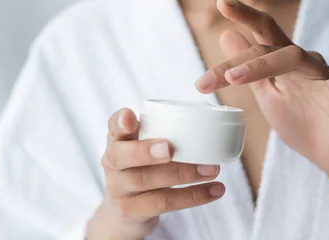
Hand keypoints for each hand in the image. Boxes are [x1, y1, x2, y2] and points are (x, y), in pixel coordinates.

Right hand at [87, 108, 224, 239]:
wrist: (126, 211)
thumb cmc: (144, 168)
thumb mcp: (145, 147)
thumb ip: (162, 132)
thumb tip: (209, 121)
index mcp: (118, 141)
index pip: (114, 126)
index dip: (120, 121)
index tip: (130, 117)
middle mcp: (112, 164)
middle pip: (123, 157)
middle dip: (146, 151)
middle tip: (170, 148)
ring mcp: (118, 190)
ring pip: (145, 181)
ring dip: (183, 174)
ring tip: (213, 169)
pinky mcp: (132, 212)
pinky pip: (163, 203)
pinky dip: (193, 196)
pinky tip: (216, 190)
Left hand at [196, 0, 328, 179]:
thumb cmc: (299, 120)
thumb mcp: (266, 91)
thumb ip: (247, 66)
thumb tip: (224, 33)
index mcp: (282, 60)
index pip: (260, 34)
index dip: (243, 16)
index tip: (220, 2)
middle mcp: (302, 62)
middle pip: (272, 43)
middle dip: (242, 46)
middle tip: (211, 69)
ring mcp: (322, 77)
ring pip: (295, 58)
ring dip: (262, 65)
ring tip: (235, 78)